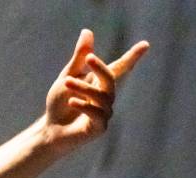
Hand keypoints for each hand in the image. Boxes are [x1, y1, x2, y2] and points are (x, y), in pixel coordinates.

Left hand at [44, 29, 148, 150]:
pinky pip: (96, 114)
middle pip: (110, 80)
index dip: (132, 57)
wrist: (50, 129)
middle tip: (88, 58)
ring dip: (83, 88)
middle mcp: (106, 97)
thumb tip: (87, 31)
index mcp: (100, 83)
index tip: (145, 44)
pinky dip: (85, 106)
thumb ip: (79, 58)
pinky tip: (72, 101)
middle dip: (100, 68)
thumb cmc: (59, 103)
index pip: (120, 68)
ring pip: (101, 97)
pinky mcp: (99, 128)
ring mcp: (105, 113)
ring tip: (66, 83)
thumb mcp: (66, 77)